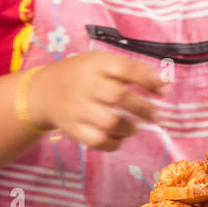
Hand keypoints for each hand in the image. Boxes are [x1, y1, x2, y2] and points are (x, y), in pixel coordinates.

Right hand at [32, 52, 165, 150]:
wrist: (42, 92)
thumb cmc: (83, 75)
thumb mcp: (102, 63)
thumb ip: (133, 70)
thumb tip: (165, 85)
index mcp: (95, 64)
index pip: (126, 69)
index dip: (148, 80)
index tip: (161, 92)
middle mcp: (85, 85)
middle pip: (118, 96)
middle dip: (144, 108)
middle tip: (155, 115)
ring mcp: (78, 108)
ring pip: (109, 122)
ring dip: (130, 127)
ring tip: (135, 127)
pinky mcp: (73, 129)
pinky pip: (97, 141)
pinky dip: (114, 143)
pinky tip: (120, 137)